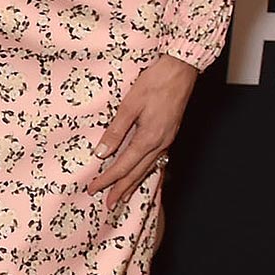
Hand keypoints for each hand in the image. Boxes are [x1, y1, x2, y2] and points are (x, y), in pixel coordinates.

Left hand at [85, 54, 196, 206]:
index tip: (94, 189)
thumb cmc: (155, 82)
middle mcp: (160, 143)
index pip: (123, 166)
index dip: (108, 179)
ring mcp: (167, 139)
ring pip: (148, 168)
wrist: (180, 69)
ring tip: (123, 197)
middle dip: (121, 189)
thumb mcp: (129, 105)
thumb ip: (115, 130)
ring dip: (134, 184)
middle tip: (108, 205)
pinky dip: (147, 171)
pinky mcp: (169, 134)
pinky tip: (143, 175)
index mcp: (149, 138)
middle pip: (137, 173)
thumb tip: (102, 153)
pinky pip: (157, 159)